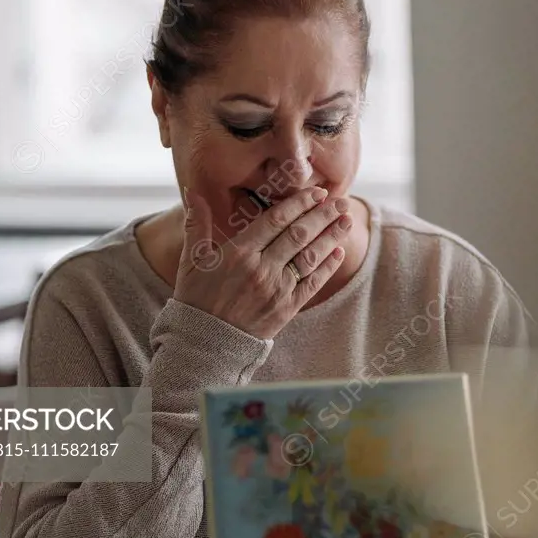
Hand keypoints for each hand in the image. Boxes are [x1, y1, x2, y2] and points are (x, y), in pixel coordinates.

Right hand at [173, 186, 352, 339]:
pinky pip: (313, 283)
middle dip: (323, 214)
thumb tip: (193, 192)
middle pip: (299, 234)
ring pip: (310, 256)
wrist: (205, 345)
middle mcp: (261, 269)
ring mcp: (277, 289)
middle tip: (341, 200)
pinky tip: (339, 251)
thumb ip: (196, 224)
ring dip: (331, 236)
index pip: (276, 220)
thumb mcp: (191, 260)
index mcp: (238, 253)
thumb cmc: (196, 300)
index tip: (317, 192)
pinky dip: (328, 266)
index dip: (299, 203)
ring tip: (347, 219)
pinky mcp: (287, 309)